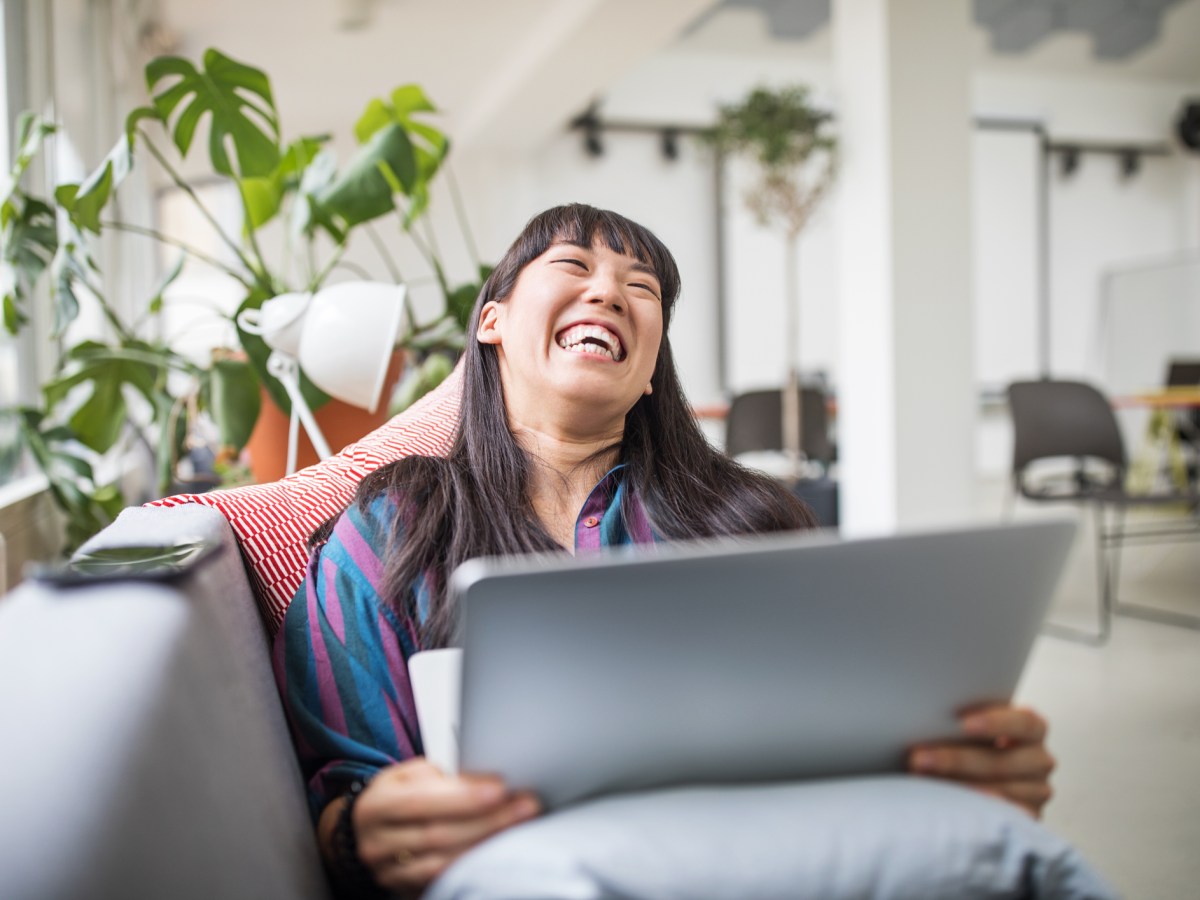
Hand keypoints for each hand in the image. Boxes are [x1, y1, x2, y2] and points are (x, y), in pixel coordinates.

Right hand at [350, 758, 540, 893]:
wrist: (372, 831)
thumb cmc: (399, 796)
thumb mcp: (412, 776)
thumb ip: (444, 780)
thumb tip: (488, 784)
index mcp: (375, 807)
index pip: (420, 802)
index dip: (462, 798)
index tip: (500, 789)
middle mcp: (376, 844)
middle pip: (438, 835)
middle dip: (487, 820)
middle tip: (525, 806)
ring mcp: (389, 874)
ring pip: (443, 863)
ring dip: (486, 844)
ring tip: (520, 827)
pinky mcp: (405, 891)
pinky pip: (444, 881)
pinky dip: (474, 865)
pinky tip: (498, 852)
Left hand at [907, 704, 1055, 817]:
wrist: (975, 776)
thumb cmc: (970, 742)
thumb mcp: (971, 727)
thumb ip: (960, 722)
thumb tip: (926, 715)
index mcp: (1032, 728)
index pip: (1024, 723)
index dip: (995, 723)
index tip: (963, 723)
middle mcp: (1039, 760)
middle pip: (1002, 761)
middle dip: (957, 760)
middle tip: (918, 757)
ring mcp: (1036, 792)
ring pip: (1001, 792)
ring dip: (958, 788)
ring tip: (924, 783)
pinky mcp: (1028, 819)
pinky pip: (1004, 818)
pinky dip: (977, 811)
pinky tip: (953, 807)